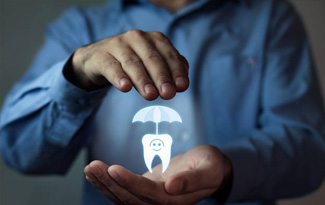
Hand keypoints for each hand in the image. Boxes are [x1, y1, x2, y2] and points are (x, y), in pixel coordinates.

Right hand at [70, 30, 188, 99]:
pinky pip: (111, 67)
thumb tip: (181, 84)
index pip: (169, 56)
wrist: (98, 58)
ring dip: (143, 80)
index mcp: (155, 39)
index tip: (182, 87)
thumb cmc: (133, 62)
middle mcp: (137, 38)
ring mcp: (118, 45)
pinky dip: (119, 77)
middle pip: (152, 59)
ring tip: (150, 95)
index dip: (177, 71)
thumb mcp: (152, 64)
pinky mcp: (101, 56)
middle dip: (162, 77)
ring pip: (133, 63)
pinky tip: (124, 87)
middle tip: (168, 94)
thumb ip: (169, 70)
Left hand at [84, 145, 231, 203]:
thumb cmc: (210, 166)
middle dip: (110, 183)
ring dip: (104, 183)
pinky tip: (95, 173)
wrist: (208, 168)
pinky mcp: (145, 190)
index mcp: (174, 201)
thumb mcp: (208, 169)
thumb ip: (192, 180)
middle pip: (130, 198)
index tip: (113, 169)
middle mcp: (159, 204)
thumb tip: (172, 186)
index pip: (148, 195)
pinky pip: (124, 190)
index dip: (130, 183)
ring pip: (123, 197)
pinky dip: (108, 183)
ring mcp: (150, 198)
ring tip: (90, 168)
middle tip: (93, 165)